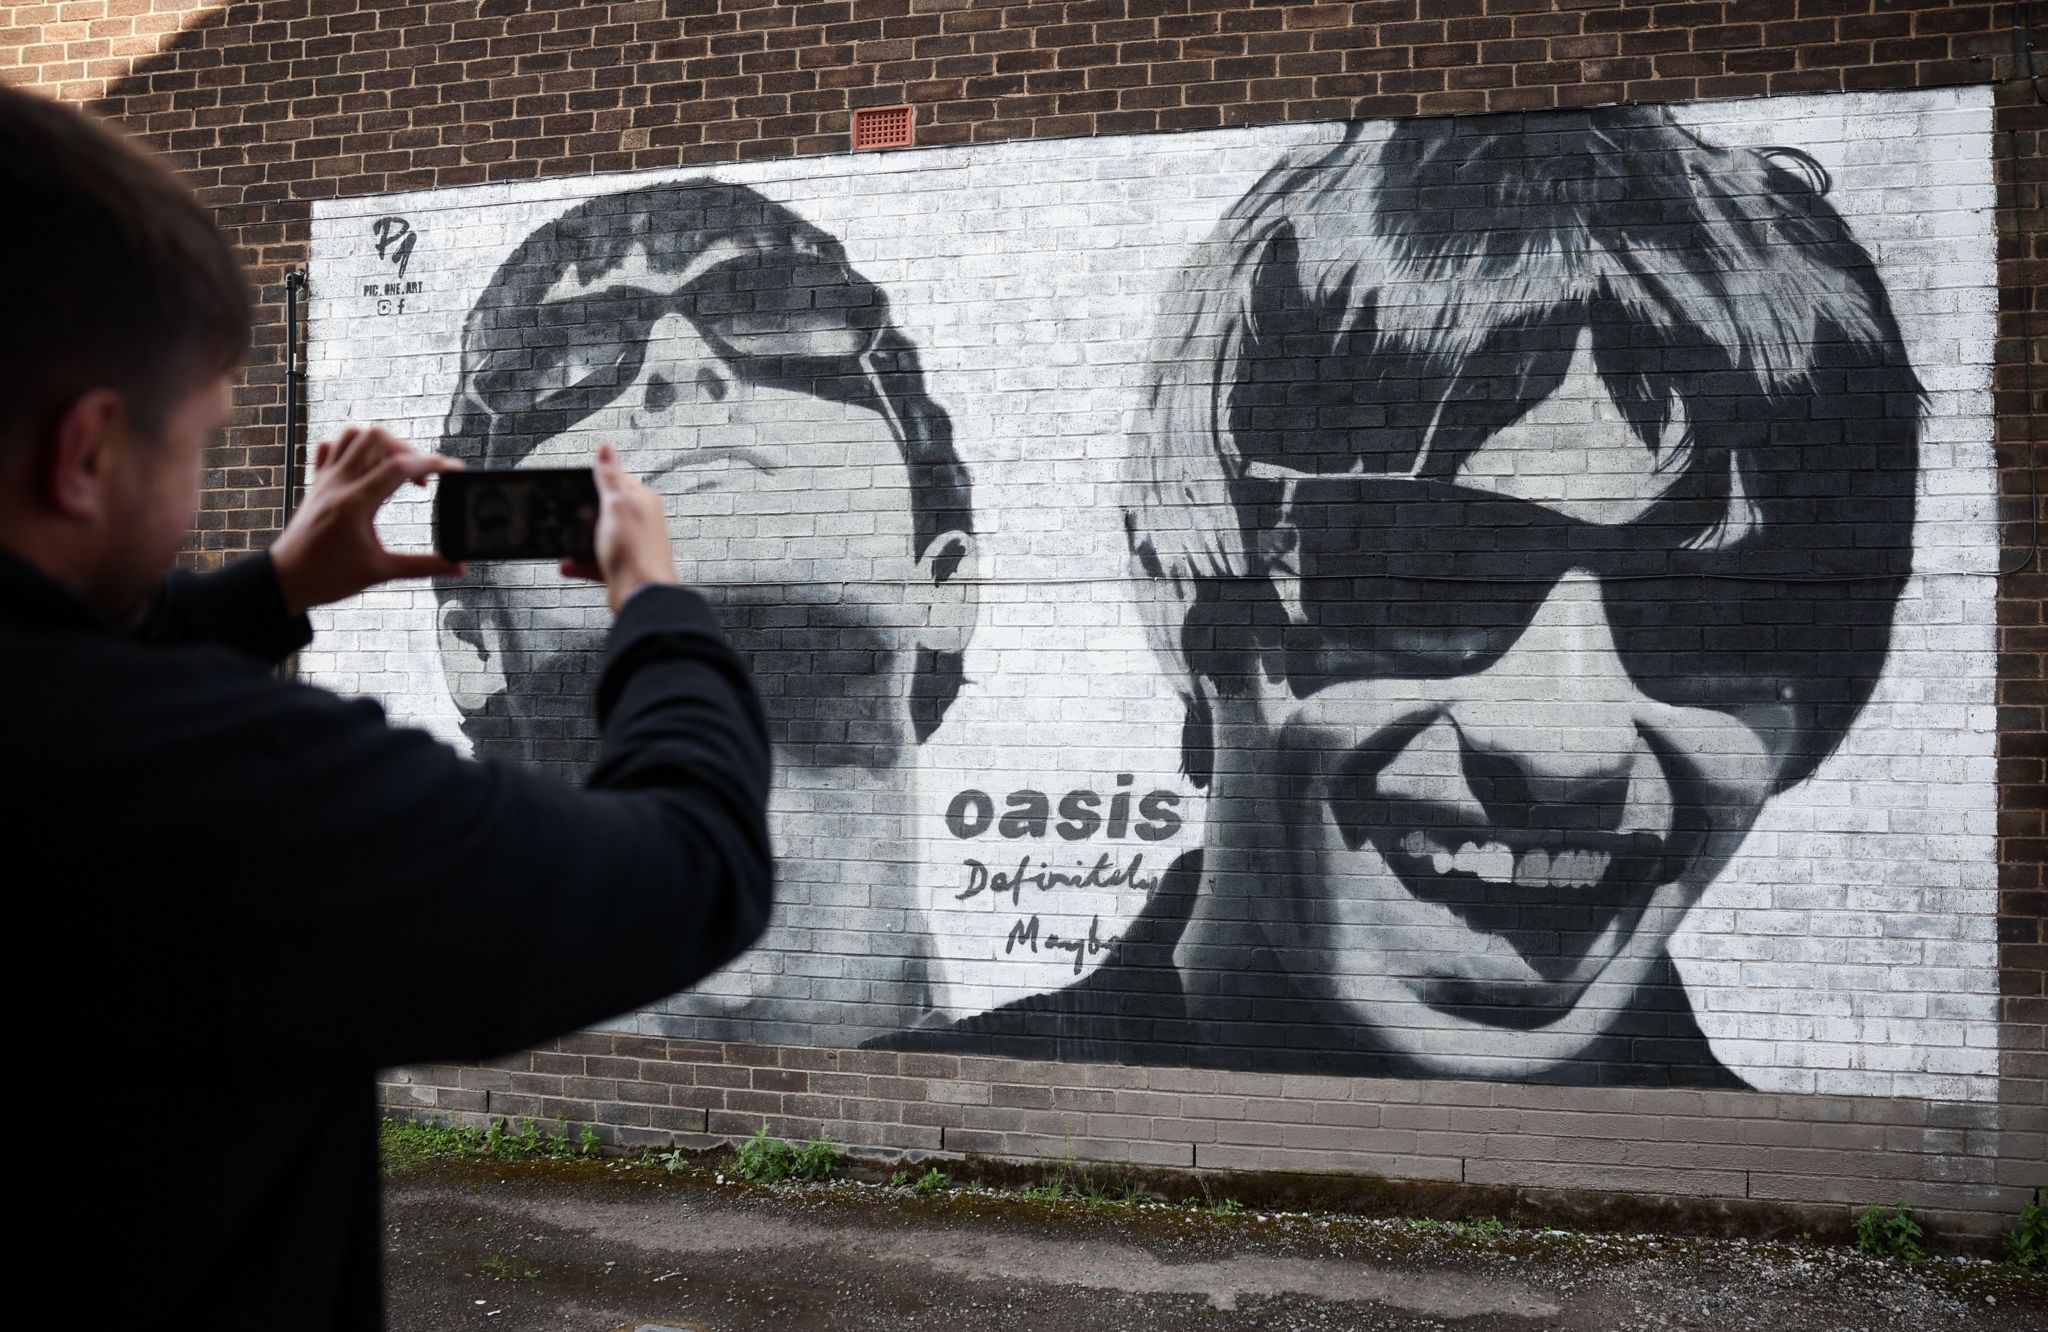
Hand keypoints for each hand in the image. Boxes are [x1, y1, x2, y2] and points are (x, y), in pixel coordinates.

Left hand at [269, 426, 464, 615]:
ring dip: (382, 445)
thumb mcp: (381, 572)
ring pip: (353, 436)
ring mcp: (325, 480)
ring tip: (397, 469)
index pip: (399, 467)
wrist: (285, 580)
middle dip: (407, 449)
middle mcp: (338, 484)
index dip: (433, 463)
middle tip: (421, 476)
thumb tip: (459, 567)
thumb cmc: (329, 577)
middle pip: (376, 438)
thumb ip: (424, 566)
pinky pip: (331, 448)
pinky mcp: (317, 483)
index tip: (454, 469)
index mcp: (355, 503)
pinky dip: (353, 448)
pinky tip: (367, 468)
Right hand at [558, 442, 677, 613]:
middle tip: (569, 516)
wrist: (641, 595)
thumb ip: (608, 476)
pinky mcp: (621, 567)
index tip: (577, 484)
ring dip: (578, 541)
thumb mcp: (616, 504)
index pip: (618, 480)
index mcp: (643, 500)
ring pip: (598, 537)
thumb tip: (606, 447)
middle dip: (583, 515)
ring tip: (565, 544)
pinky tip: (569, 564)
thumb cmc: (635, 550)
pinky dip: (580, 563)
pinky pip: (595, 561)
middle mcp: (640, 521)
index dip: (596, 482)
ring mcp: (631, 545)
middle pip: (605, 510)